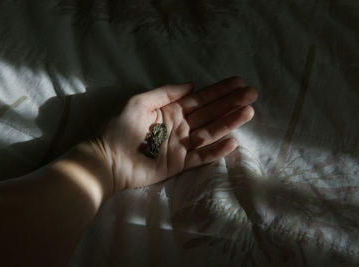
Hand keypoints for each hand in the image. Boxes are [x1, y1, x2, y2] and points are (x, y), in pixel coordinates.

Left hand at [88, 76, 257, 192]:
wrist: (108, 159)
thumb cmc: (119, 128)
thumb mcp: (139, 102)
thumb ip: (165, 93)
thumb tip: (192, 84)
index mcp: (171, 110)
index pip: (201, 98)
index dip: (219, 90)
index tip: (239, 82)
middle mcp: (180, 126)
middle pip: (210, 113)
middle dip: (230, 103)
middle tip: (252, 94)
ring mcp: (181, 145)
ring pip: (210, 132)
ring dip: (229, 123)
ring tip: (248, 112)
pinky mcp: (179, 164)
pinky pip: (202, 157)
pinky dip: (216, 151)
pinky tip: (233, 142)